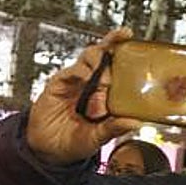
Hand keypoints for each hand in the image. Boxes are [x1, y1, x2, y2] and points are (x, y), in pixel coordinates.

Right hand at [26, 28, 139, 164]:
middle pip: (103, 53)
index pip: (117, 64)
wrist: (49, 149)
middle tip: (122, 48)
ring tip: (106, 79)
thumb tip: (136, 122)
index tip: (130, 34)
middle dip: (112, 44)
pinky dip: (81, 72)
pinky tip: (88, 79)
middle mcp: (92, 82)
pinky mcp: (58, 84)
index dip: (124, 48)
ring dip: (99, 61)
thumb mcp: (99, 136)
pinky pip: (71, 72)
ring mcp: (76, 81)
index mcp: (106, 91)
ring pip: (88, 58)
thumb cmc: (77, 140)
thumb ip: (114, 128)